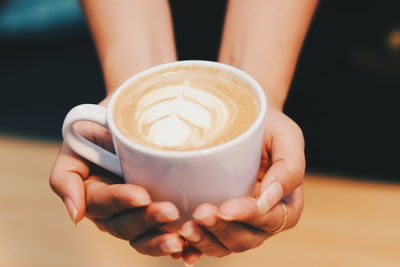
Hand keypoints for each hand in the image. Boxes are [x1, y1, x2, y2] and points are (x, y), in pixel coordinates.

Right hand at [49, 115, 184, 256]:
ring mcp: (136, 215)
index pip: (103, 202)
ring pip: (144, 237)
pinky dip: (178, 245)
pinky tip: (189, 248)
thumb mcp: (79, 137)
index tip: (142, 196)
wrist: (137, 116)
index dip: (121, 201)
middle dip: (147, 220)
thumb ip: (67, 174)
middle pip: (125, 225)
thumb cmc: (106, 124)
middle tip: (169, 211)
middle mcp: (113, 210)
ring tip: (180, 238)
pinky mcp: (158, 217)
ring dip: (160, 239)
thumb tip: (76, 216)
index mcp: (92, 193)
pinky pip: (164, 235)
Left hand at [178, 105, 304, 263]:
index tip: (225, 208)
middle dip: (221, 230)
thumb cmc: (269, 127)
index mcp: (285, 206)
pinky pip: (206, 241)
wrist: (244, 119)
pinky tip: (178, 245)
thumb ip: (289, 168)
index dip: (246, 217)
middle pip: (245, 238)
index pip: (268, 219)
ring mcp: (238, 224)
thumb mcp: (287, 137)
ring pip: (224, 245)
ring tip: (186, 228)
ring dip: (204, 241)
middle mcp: (262, 220)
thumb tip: (268, 200)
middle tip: (200, 213)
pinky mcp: (218, 221)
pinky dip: (192, 247)